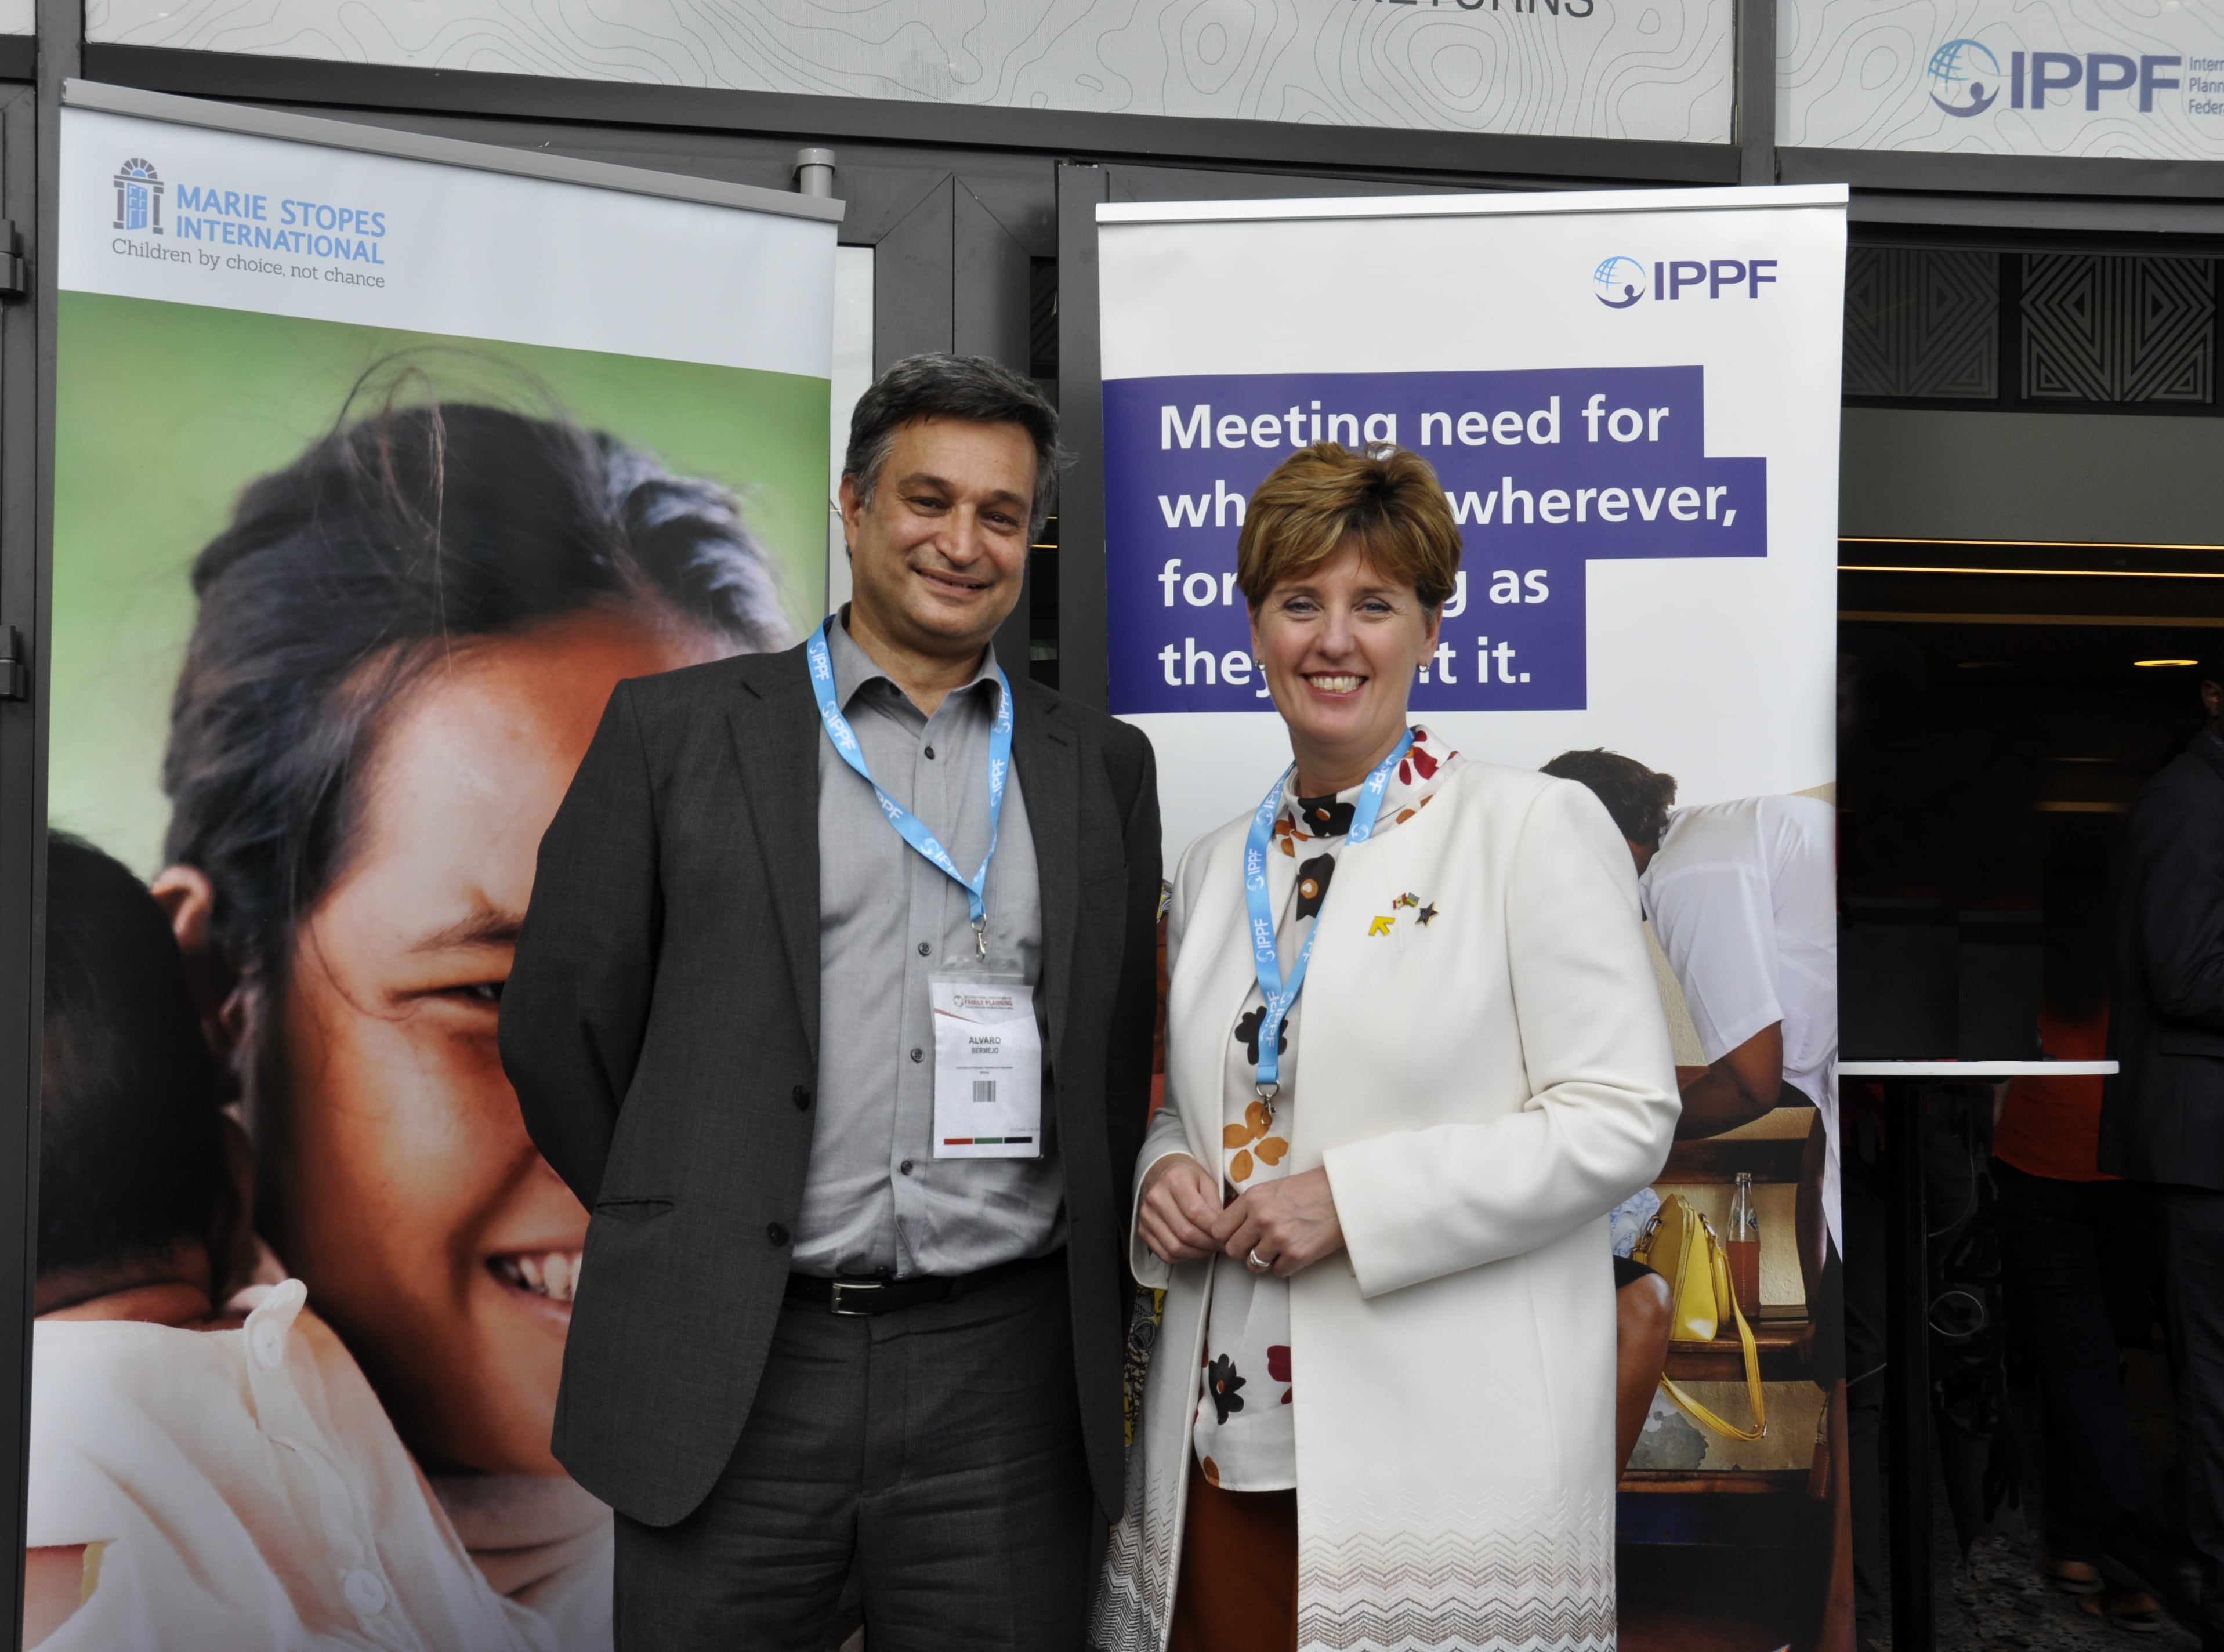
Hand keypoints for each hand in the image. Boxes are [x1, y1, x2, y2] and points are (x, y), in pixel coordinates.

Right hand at [1138, 1154, 1222, 1264]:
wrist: (1160, 1172)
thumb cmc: (1186, 1177)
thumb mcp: (1206, 1180)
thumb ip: (1215, 1204)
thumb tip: (1224, 1229)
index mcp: (1174, 1179)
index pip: (1195, 1212)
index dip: (1214, 1228)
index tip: (1226, 1234)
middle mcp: (1156, 1197)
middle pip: (1185, 1232)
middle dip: (1208, 1243)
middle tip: (1221, 1244)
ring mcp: (1147, 1215)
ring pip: (1174, 1247)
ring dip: (1197, 1253)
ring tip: (1209, 1247)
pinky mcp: (1143, 1230)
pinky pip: (1164, 1254)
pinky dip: (1183, 1257)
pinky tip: (1194, 1249)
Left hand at [1214, 1167, 1343, 1277]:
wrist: (1343, 1194)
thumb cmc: (1309, 1190)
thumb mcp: (1270, 1189)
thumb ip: (1249, 1207)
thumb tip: (1230, 1229)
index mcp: (1252, 1199)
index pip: (1219, 1229)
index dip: (1227, 1236)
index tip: (1236, 1237)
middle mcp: (1261, 1218)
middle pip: (1232, 1250)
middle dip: (1243, 1250)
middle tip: (1258, 1244)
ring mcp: (1279, 1238)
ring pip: (1253, 1265)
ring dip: (1264, 1260)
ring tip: (1279, 1247)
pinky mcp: (1296, 1255)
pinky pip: (1276, 1272)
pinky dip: (1284, 1266)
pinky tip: (1294, 1250)